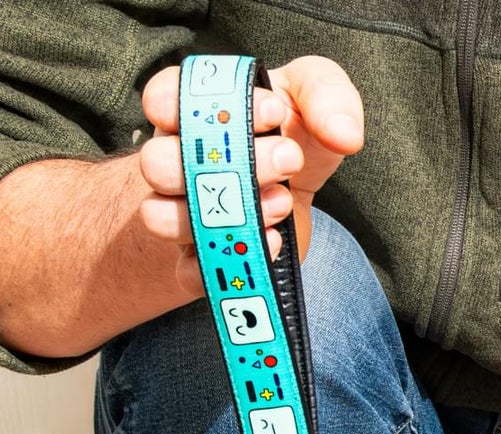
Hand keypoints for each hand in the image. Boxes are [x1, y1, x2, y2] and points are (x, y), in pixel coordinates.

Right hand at [136, 56, 363, 294]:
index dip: (198, 106)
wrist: (299, 188)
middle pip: (156, 164)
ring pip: (159, 218)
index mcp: (192, 112)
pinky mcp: (203, 259)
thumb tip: (344, 135)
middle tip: (290, 157)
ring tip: (282, 201)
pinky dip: (229, 260)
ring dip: (223, 214)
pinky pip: (190, 272)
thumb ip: (327, 96)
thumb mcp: (314, 95)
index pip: (158, 99)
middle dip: (227, 163)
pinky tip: (273, 241)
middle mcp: (176, 160)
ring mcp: (184, 212)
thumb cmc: (296, 131)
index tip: (272, 111)